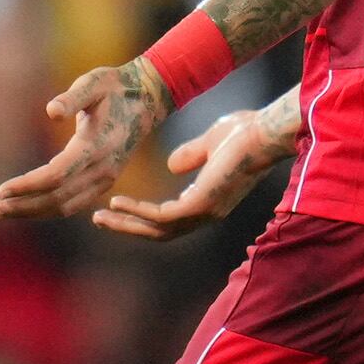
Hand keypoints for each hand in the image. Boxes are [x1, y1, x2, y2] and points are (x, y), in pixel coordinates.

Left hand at [0, 59, 168, 223]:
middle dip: (23, 206)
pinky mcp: (104, 182)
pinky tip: (24, 208)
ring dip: (31, 212)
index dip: (28, 185)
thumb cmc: (114, 87)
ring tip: (1, 212)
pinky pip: (73, 204)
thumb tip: (51, 111)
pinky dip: (47, 209)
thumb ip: (73, 97)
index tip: (1, 189)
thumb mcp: (94, 82)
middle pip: (58, 198)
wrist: (147, 100)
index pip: (57, 175)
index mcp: (98, 146)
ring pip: (65, 206)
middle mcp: (104, 169)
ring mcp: (106, 179)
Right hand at [99, 104, 296, 240]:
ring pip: (157, 230)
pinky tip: (117, 202)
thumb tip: (173, 165)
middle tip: (99, 220)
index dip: (141, 216)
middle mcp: (205, 213)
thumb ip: (190, 156)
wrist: (264, 131)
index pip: (168, 219)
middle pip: (159, 232)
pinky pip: (161, 216)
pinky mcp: (201, 205)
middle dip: (127, 227)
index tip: (116, 206)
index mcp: (206, 201)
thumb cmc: (244, 133)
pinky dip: (137, 212)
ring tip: (100, 216)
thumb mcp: (209, 144)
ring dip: (126, 224)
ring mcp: (204, 212)